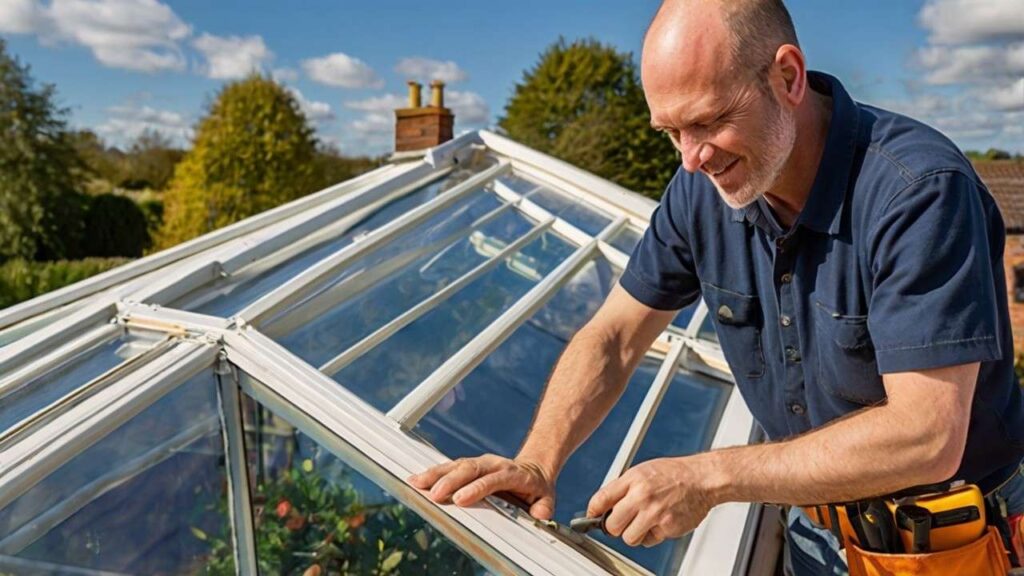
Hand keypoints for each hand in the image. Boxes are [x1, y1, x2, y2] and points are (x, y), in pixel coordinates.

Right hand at [408, 454, 557, 519]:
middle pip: (470, 469)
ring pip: (456, 465)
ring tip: (418, 483)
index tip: (461, 499)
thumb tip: (540, 515)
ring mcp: (480, 463)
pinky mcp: (468, 466)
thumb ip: (544, 507)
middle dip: (451, 481)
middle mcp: (493, 464)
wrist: (533, 467)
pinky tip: (417, 480)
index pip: (493, 479)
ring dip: (436, 474)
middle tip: (436, 494)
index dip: (477, 488)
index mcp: (513, 473)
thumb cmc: (536, 486)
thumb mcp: (546, 497)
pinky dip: (433, 473)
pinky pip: (449, 467)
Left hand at [587, 457, 716, 546]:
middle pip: (612, 525)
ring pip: (629, 538)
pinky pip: (648, 541)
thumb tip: (602, 504)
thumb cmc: (673, 474)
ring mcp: (655, 513)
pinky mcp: (668, 527)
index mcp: (634, 479)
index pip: (602, 499)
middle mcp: (642, 496)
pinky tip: (659, 522)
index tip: (593, 514)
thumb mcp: (642, 470)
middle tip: (622, 521)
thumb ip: (622, 487)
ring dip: (633, 533)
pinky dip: (651, 536)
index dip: (593, 510)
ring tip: (643, 522)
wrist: (702, 479)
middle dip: (614, 526)